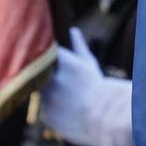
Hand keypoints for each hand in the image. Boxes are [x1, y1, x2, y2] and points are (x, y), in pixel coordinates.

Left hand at [40, 28, 133, 145]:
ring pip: (41, 94)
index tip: (52, 65)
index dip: (46, 61)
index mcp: (61, 61)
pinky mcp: (46, 114)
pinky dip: (55, 110)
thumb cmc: (98, 85)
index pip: (42, 56)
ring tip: (71, 99)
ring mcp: (47, 97)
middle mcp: (51, 78)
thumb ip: (77, 46)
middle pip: (38, 76)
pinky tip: (70, 111)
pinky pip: (46, 110)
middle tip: (63, 84)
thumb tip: (72, 30)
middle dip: (48, 80)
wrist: (107, 115)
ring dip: (52, 96)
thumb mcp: (88, 63)